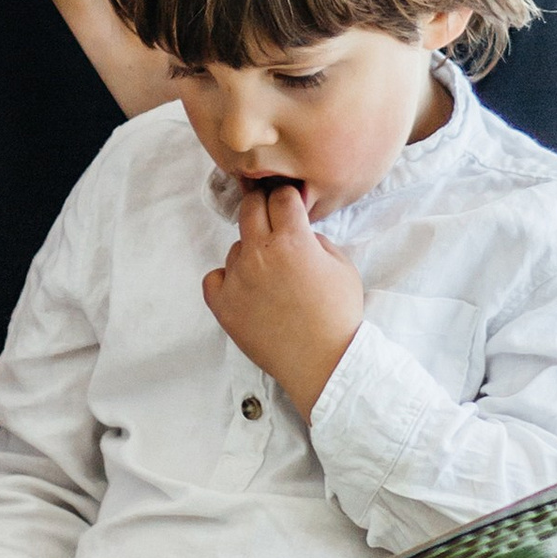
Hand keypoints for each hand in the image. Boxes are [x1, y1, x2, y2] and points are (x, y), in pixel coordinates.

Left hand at [201, 182, 363, 419]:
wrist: (323, 361)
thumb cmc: (338, 314)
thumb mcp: (342, 265)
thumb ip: (316, 240)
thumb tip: (298, 233)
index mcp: (292, 240)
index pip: (280, 196)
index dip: (287, 197)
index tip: (288, 203)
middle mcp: (260, 253)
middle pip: (250, 208)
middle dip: (263, 208)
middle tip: (273, 223)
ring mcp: (237, 279)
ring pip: (235, 247)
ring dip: (250, 253)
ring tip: (270, 278)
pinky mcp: (223, 305)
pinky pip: (214, 278)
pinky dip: (226, 280)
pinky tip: (245, 290)